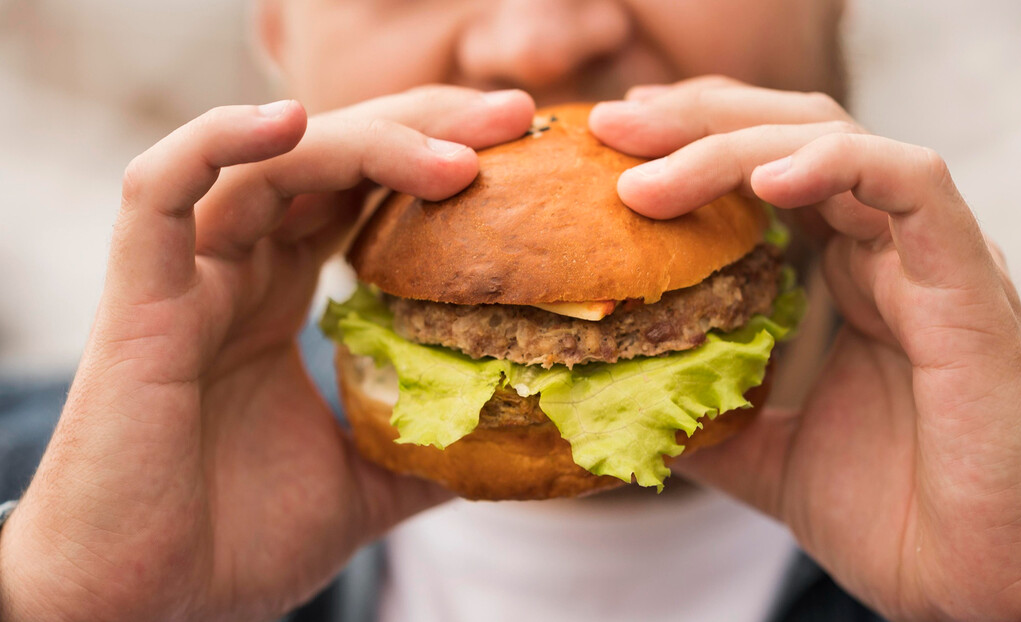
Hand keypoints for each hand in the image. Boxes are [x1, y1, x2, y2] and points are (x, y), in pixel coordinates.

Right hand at [0, 87, 534, 621]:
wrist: (141, 610)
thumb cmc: (231, 546)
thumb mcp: (363, 485)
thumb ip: (426, 449)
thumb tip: (515, 438)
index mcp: (280, 299)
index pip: (362, 193)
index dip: (434, 159)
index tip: (523, 150)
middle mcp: (237, 272)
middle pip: (331, 159)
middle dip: (423, 126)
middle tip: (514, 117)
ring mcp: (188, 279)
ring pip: (268, 163)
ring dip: (366, 140)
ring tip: (456, 150)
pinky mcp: (140, 301)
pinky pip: (159, 191)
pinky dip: (217, 144)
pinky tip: (291, 125)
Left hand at [591, 77, 1020, 619]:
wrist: (990, 582)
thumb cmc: (898, 520)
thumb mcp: (765, 457)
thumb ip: (704, 416)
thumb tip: (614, 398)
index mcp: (848, 277)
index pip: (765, 172)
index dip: (689, 147)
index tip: (610, 150)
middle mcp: (886, 252)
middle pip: (787, 137)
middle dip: (693, 122)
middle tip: (610, 126)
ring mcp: (927, 259)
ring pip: (834, 144)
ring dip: (734, 145)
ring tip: (650, 170)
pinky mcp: (966, 279)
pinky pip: (909, 185)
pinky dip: (834, 166)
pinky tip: (765, 181)